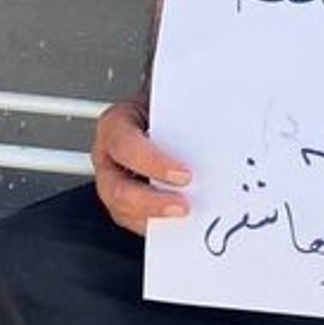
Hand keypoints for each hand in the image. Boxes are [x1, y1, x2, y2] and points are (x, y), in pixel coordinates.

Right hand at [93, 98, 190, 235]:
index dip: (152, 162)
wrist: (163, 112)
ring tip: (188, 217)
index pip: (124, 145)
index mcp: (116, 125)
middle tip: (184, 205)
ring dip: (156, 218)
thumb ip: (182, 109)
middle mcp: (109, 157)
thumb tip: (214, 118)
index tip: (183, 174)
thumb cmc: (165, 105)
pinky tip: (183, 224)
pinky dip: (161, 226)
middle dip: (151, 202)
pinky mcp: (128, 202)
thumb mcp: (170, 98)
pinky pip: (138, 221)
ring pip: (123, 211)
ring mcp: (115, 182)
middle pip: (116, 189)